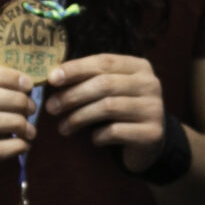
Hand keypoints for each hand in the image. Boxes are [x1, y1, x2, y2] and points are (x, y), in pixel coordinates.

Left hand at [45, 53, 168, 171]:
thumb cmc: (121, 112)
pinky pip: (115, 131)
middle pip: (104, 84)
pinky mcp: (152, 133)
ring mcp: (154, 108)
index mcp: (139, 67)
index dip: (76, 68)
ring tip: (63, 128)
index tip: (51, 79)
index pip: (104, 61)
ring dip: (79, 118)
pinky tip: (93, 140)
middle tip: (51, 108)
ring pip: (108, 107)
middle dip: (73, 96)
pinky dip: (98, 136)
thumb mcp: (108, 91)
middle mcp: (150, 84)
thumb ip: (88, 80)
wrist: (149, 143)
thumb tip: (53, 78)